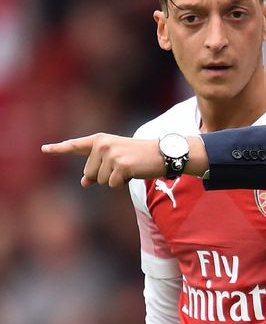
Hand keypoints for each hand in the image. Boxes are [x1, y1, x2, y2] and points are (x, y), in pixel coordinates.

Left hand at [41, 133, 165, 187]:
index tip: (44, 149)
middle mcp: (103, 145)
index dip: (59, 148)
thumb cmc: (139, 156)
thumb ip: (97, 168)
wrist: (162, 153)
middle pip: (89, 173)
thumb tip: (84, 182)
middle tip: (124, 165)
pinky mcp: (121, 165)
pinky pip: (113, 184)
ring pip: (100, 180)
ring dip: (115, 179)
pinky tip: (133, 172)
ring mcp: (111, 155)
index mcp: (101, 140)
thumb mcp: (116, 159)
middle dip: (104, 175)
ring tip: (130, 167)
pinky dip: (123, 182)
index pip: (76, 145)